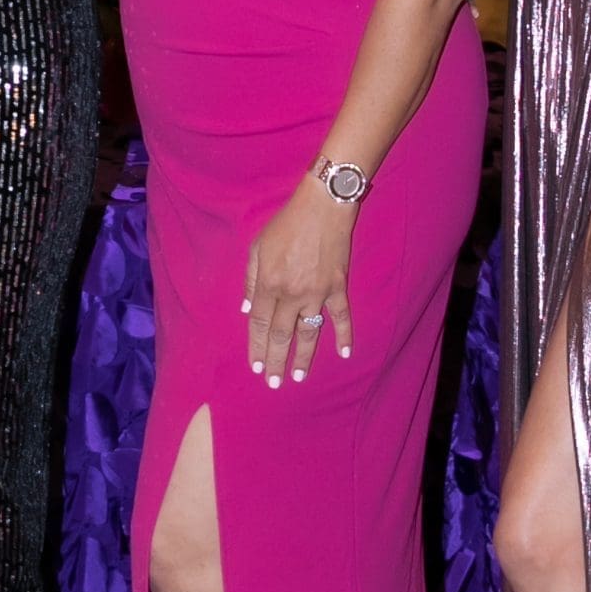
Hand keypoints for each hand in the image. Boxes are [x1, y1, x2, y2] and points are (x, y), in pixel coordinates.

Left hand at [241, 181, 356, 389]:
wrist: (322, 208)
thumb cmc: (285, 225)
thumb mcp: (257, 248)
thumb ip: (251, 281)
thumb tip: (246, 309)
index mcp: (269, 284)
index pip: (258, 323)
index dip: (256, 346)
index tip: (256, 367)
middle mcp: (291, 294)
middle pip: (281, 334)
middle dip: (276, 361)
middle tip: (273, 383)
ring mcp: (317, 293)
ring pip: (309, 332)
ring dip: (303, 357)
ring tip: (298, 377)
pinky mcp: (338, 288)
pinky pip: (342, 317)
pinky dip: (345, 336)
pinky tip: (344, 354)